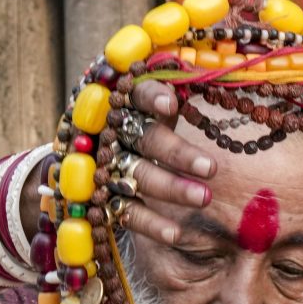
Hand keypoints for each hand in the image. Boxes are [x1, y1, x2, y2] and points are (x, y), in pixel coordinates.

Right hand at [115, 81, 215, 244]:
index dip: (150, 96)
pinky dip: (153, 225)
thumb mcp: (156, 101)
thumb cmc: (141, 122)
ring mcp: (105, 167)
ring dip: (172, 188)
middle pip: (143, 140)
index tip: (171, 104)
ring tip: (205, 197)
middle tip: (211, 168)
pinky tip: (177, 234)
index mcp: (125, 102)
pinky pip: (128, 213)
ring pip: (137, 176)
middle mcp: (112, 132)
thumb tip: (219, 69)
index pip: (135, 93)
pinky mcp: (105, 200)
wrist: (84, 158)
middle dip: (177, 154)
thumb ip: (179, 86)